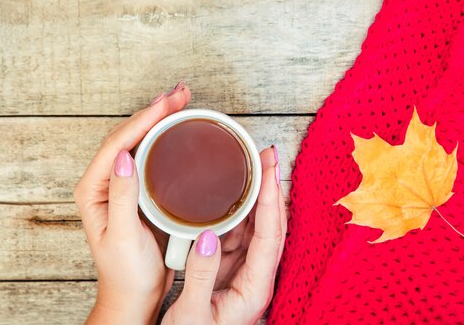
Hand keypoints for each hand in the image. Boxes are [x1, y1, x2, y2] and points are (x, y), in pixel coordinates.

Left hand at [74, 82, 190, 324]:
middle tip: (181, 94)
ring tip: (181, 102)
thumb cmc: (126, 273)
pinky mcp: (141, 191)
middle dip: (154, 110)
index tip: (168, 103)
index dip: (143, 119)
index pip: (118, 143)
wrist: (135, 297)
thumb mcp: (124, 236)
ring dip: (160, 119)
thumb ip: (123, 196)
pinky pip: (152, 155)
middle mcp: (106, 182)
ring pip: (140, 141)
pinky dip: (166, 137)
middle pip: (129, 135)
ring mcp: (124, 185)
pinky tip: (179, 129)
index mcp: (94, 190)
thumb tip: (126, 156)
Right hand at [162, 146, 286, 324]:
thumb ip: (201, 274)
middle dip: (270, 187)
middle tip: (266, 155)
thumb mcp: (192, 314)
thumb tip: (207, 234)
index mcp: (255, 288)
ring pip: (256, 226)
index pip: (270, 234)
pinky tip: (230, 194)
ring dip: (255, 196)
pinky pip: (239, 234)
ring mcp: (245, 273)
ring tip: (251, 165)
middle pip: (271, 224)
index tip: (269, 168)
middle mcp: (256, 277)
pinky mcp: (230, 271)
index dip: (270, 198)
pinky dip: (237, 211)